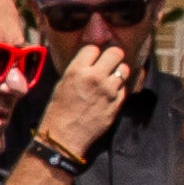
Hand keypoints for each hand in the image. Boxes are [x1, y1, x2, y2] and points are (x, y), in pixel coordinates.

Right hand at [40, 37, 135, 151]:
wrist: (63, 137)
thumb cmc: (59, 110)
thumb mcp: (62, 83)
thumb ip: (79, 68)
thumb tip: (92, 57)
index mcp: (77, 70)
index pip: (93, 47)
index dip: (93, 53)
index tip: (92, 58)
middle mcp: (95, 77)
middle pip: (115, 52)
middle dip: (112, 56)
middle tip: (108, 63)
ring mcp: (109, 90)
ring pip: (124, 69)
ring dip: (118, 71)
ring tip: (110, 78)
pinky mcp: (117, 102)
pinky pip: (124, 87)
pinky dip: (119, 87)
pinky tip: (110, 93)